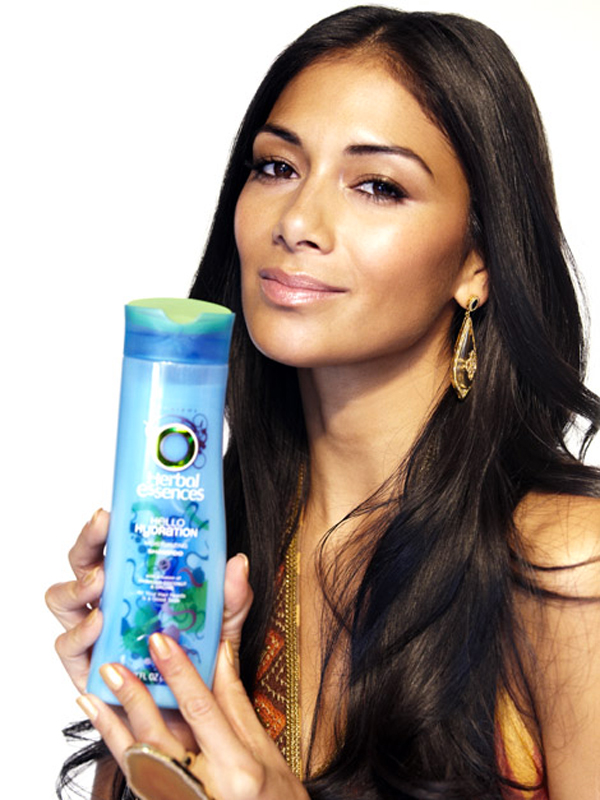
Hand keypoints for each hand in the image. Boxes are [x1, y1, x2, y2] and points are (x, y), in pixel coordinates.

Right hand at [45, 510, 258, 765]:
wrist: (191, 720)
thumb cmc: (199, 665)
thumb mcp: (222, 626)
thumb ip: (232, 598)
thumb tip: (238, 562)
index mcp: (131, 582)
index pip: (108, 545)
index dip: (103, 527)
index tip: (111, 512)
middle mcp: (105, 602)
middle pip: (79, 564)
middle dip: (86, 546)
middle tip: (104, 537)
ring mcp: (91, 633)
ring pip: (62, 600)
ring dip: (78, 587)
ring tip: (101, 585)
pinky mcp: (85, 667)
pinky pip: (67, 646)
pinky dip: (80, 633)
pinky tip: (100, 626)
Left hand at [76, 632, 308, 799]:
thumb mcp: (266, 751)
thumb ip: (236, 702)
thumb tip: (220, 654)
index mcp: (238, 769)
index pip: (201, 710)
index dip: (178, 673)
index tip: (160, 642)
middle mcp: (205, 790)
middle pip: (160, 738)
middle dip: (134, 698)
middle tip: (114, 666)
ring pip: (138, 762)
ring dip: (112, 727)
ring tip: (91, 696)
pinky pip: (138, 778)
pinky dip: (119, 750)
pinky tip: (106, 728)